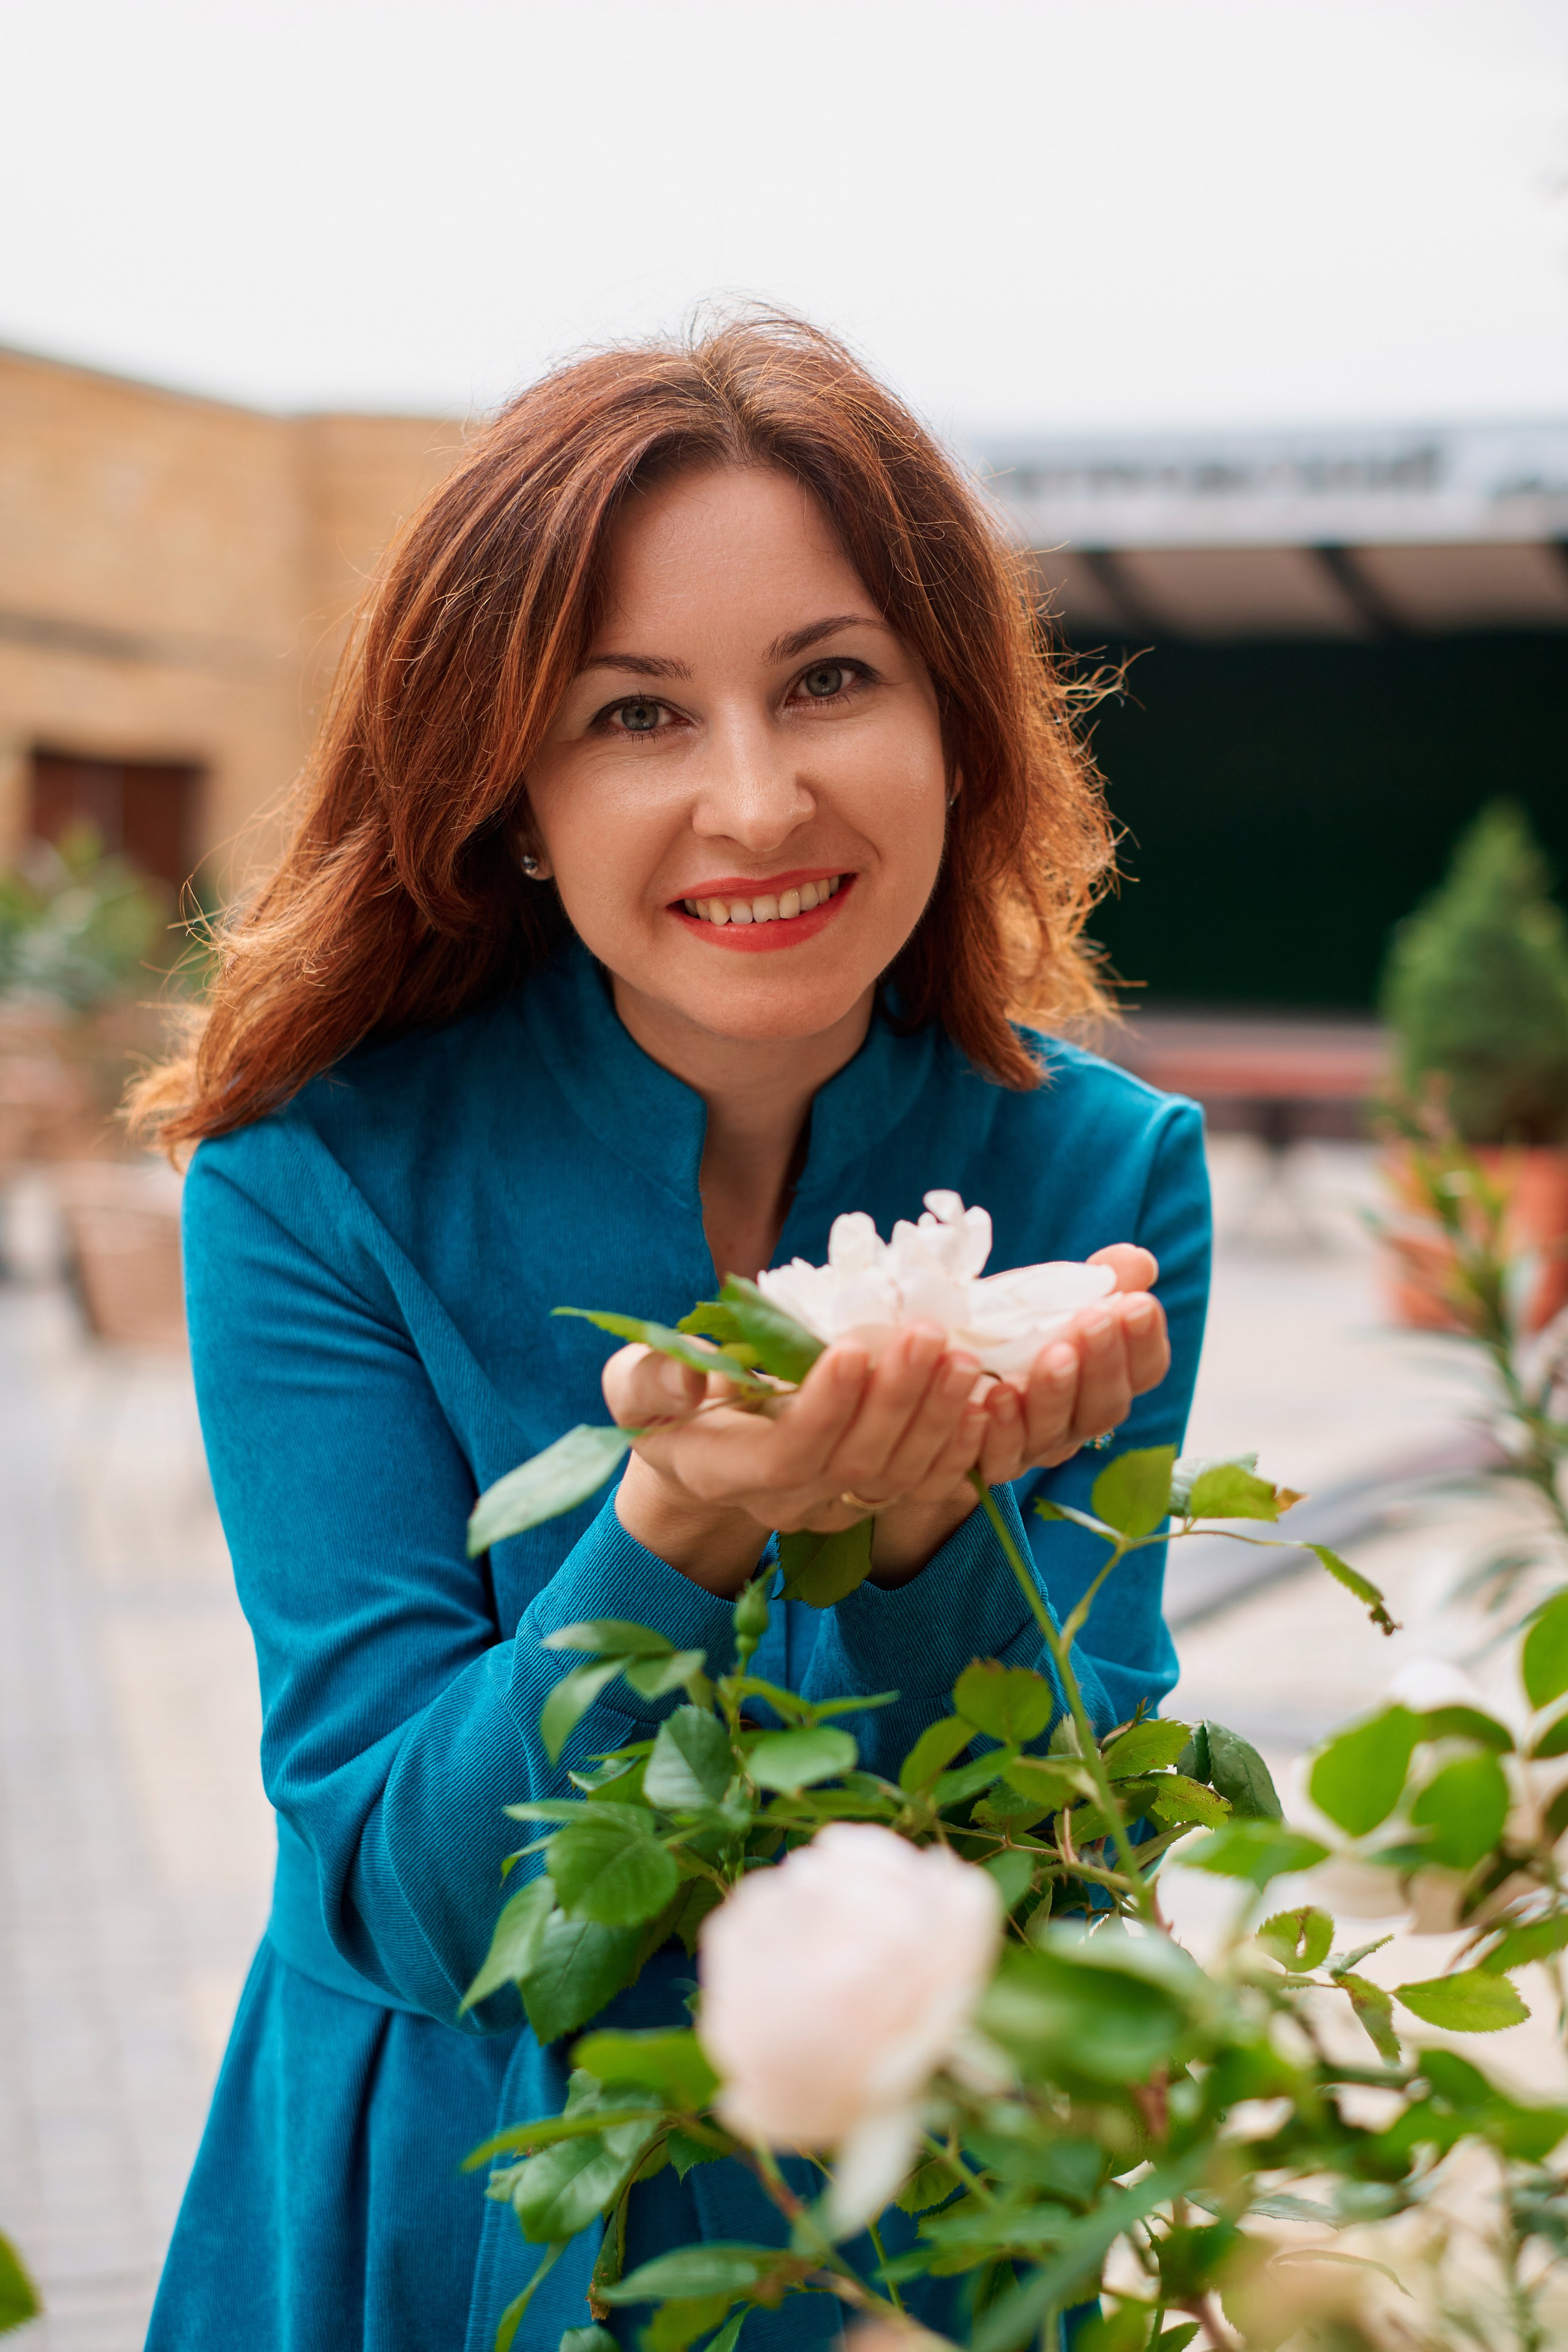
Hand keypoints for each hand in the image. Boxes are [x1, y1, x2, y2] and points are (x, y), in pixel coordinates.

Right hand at [604, 1325, 989, 1594]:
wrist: (698, 1450)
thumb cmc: (665, 1403)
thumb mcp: (634, 1384)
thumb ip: (650, 1379)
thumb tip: (687, 1380)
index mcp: (723, 1471)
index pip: (787, 1454)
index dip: (825, 1407)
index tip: (855, 1347)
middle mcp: (784, 1502)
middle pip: (854, 1465)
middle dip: (896, 1399)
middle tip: (927, 1335)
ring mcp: (831, 1508)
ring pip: (896, 1477)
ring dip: (936, 1418)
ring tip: (960, 1357)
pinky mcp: (867, 1499)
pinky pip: (921, 1485)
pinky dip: (956, 1447)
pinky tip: (981, 1403)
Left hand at [973, 1244, 1169, 1484]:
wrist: (950, 1357)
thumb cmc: (1016, 1326)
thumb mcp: (1056, 1295)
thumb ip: (1102, 1280)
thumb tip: (1136, 1261)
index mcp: (1107, 1379)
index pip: (1144, 1370)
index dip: (1145, 1340)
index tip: (1137, 1302)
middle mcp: (1078, 1418)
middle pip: (1105, 1405)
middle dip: (1104, 1362)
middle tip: (1097, 1319)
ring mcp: (1036, 1443)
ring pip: (1056, 1431)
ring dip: (1057, 1394)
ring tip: (1054, 1356)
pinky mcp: (990, 1459)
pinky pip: (1000, 1454)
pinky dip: (1002, 1427)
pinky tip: (995, 1395)